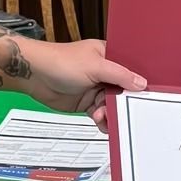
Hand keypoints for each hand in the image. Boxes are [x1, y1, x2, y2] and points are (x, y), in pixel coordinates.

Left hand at [21, 39, 145, 127]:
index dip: (138, 84)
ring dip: (110, 113)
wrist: (33, 75)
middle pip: (122, 91)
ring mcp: (95, 88)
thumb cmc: (62, 62)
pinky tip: (102, 124)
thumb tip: (142, 84)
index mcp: (109, 57)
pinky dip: (102, 120)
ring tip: (102, 116)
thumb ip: (120, 75)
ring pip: (111, 104)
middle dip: (123, 102)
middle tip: (123, 111)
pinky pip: (100, 113)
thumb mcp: (95, 66)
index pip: (130, 71)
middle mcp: (104, 72)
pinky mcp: (86, 102)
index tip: (146, 97)